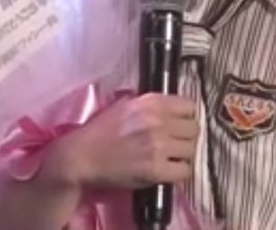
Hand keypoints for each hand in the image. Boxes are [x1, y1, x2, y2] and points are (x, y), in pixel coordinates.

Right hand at [47, 92, 197, 190]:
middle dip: (187, 138)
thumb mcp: (123, 105)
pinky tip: (168, 172)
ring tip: (171, 159)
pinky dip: (179, 173)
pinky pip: (184, 171)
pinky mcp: (156, 169)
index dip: (187, 117)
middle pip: (194, 129)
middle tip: (176, 145)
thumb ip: (147, 104)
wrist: (81, 157)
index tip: (181, 126)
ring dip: (183, 156)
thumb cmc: (99, 132)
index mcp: (151, 102)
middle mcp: (158, 120)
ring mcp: (158, 145)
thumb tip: (169, 107)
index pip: (190, 106)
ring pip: (191, 151)